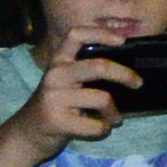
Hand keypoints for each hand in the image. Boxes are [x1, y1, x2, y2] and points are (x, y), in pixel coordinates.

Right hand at [10, 44, 137, 151]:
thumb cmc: (58, 105)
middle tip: (138, 83)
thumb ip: (88, 71)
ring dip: (114, 113)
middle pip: (99, 67)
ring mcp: (54, 97)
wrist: (29, 132)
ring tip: (114, 118)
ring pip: (102, 99)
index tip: (122, 40)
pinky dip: (104, 129)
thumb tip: (130, 66)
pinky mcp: (57, 119)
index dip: (100, 34)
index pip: (76, 35)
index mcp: (59, 61)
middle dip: (125, 75)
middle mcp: (55, 74)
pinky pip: (96, 125)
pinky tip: (99, 129)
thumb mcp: (67, 81)